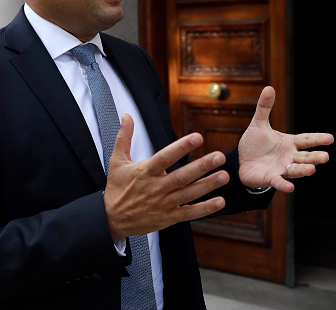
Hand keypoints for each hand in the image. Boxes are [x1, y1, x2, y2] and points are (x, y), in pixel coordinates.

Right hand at [103, 114, 228, 239]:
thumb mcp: (116, 161)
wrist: (111, 219)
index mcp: (145, 172)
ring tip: (224, 176)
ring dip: (208, 185)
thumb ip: (124, 137)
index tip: (197, 137)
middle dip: (202, 166)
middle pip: (182, 176)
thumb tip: (126, 116)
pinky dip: (205, 209)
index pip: (165, 157)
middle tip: (219, 157)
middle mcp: (156, 187)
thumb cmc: (116, 188)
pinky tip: (219, 202)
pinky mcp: (168, 217)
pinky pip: (189, 213)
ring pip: (189, 194)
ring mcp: (163, 203)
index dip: (181, 147)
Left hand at [238, 86, 333, 192]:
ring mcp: (281, 169)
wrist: (241, 161)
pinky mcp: (270, 178)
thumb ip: (264, 108)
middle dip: (315, 157)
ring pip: (296, 170)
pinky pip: (279, 182)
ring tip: (312, 170)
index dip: (317, 139)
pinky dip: (284, 185)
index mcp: (289, 143)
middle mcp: (289, 157)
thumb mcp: (258, 124)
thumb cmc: (254, 144)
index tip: (330, 138)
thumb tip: (269, 87)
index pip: (306, 140)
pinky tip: (290, 188)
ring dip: (304, 171)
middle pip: (305, 157)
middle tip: (325, 157)